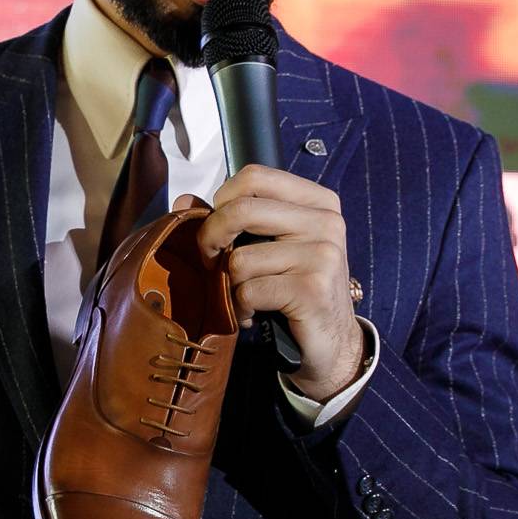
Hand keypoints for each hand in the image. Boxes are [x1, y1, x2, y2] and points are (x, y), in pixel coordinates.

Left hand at [185, 164, 360, 400]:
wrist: (333, 342)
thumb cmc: (297, 288)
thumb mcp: (270, 246)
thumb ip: (232, 220)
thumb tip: (183, 200)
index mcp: (318, 201)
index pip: (254, 176)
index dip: (222, 200)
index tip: (218, 228)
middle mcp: (326, 222)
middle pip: (241, 210)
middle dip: (211, 239)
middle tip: (211, 262)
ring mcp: (322, 255)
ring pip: (240, 258)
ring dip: (231, 284)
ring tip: (245, 296)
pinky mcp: (312, 289)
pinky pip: (249, 291)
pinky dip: (241, 307)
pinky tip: (253, 314)